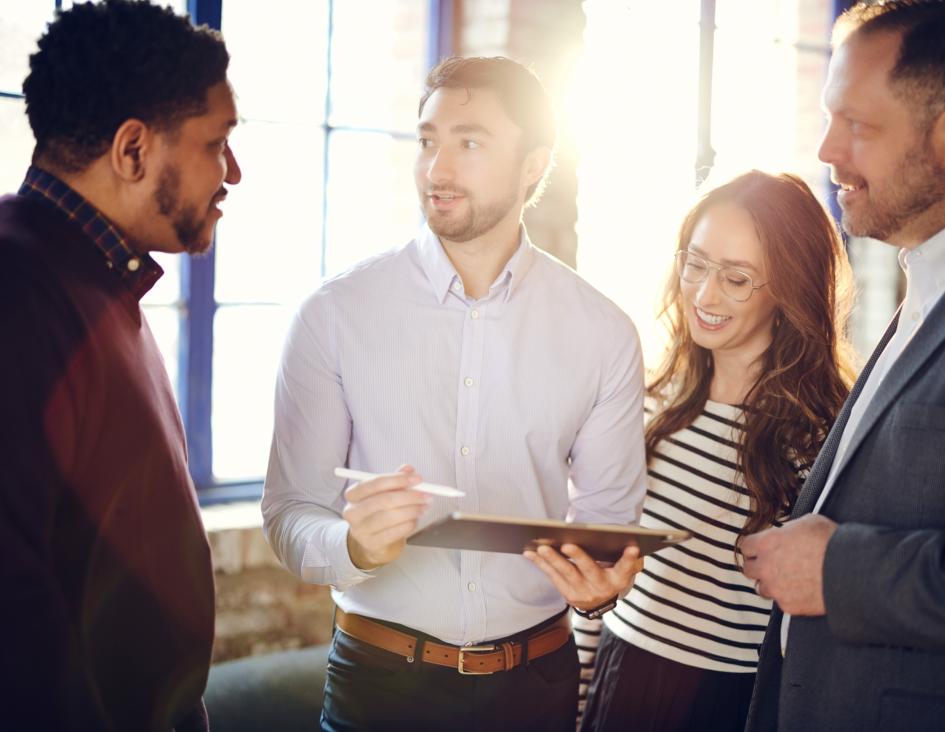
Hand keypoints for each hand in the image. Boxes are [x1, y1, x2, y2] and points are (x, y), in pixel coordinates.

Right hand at [343, 465, 430, 569]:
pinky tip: (414, 521)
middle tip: (426, 495)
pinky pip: (393, 533)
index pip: (375, 483)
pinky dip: (408, 525)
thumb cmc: (380, 512)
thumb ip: (396, 480)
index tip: (418, 479)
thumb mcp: (385, 493)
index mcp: (354, 494)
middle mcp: (353, 512)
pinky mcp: (371, 544)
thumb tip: (408, 469)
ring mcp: (360, 530)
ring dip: (411, 511)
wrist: (374, 542)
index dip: (398, 480)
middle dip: (408, 496)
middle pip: (383, 500)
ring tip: (423, 508)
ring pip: (389, 517)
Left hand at [523, 543, 643, 610]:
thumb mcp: (624, 568)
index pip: (626, 568)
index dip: (630, 559)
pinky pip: (553, 577)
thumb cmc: (611, 574)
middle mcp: (602, 588)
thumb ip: (630, 559)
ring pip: (566, 574)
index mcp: (619, 579)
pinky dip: (541, 564)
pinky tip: (529, 552)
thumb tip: (634, 548)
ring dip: (553, 560)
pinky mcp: (567, 595)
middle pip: (590, 570)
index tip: (633, 547)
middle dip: (578, 557)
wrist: (599, 601)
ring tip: (541, 547)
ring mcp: (583, 593)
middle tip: (567, 544)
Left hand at [740, 514, 837, 615]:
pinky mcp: (789, 606)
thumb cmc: (831, 542)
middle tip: (772, 564)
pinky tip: (802, 591)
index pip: (745, 546)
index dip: (754, 546)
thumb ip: (788, 530)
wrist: (851, 571)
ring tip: (787, 579)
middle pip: (748, 569)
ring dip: (771, 583)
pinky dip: (789, 597)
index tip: (761, 548)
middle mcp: (766, 567)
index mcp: (766, 543)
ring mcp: (776, 588)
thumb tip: (787, 533)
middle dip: (759, 566)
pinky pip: (781, 602)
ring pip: (762, 588)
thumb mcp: (807, 522)